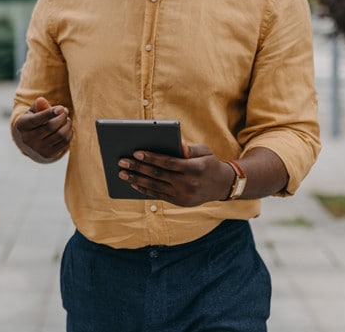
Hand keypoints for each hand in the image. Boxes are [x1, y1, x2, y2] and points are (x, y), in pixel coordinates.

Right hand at [13, 96, 71, 159]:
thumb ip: (37, 106)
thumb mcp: (31, 114)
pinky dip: (69, 133)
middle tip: (65, 111)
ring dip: (67, 124)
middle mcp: (28, 139)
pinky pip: (64, 143)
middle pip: (51, 126)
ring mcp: (39, 149)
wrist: (28, 145)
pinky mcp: (48, 155)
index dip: (49, 113)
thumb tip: (41, 100)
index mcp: (22, 126)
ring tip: (67, 119)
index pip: (37, 119)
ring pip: (60, 135)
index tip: (61, 108)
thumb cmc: (32, 124)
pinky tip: (67, 128)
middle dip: (62, 117)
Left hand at [116, 143, 235, 206]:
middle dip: (138, 167)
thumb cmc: (210, 162)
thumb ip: (189, 148)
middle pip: (158, 175)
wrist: (223, 185)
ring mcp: (183, 195)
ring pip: (155, 186)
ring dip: (137, 179)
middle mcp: (188, 183)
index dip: (151, 158)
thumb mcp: (204, 151)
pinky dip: (145, 189)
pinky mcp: (180, 202)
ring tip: (122, 173)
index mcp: (194, 168)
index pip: (168, 163)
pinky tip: (134, 183)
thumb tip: (177, 143)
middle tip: (122, 161)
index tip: (136, 152)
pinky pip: (159, 195)